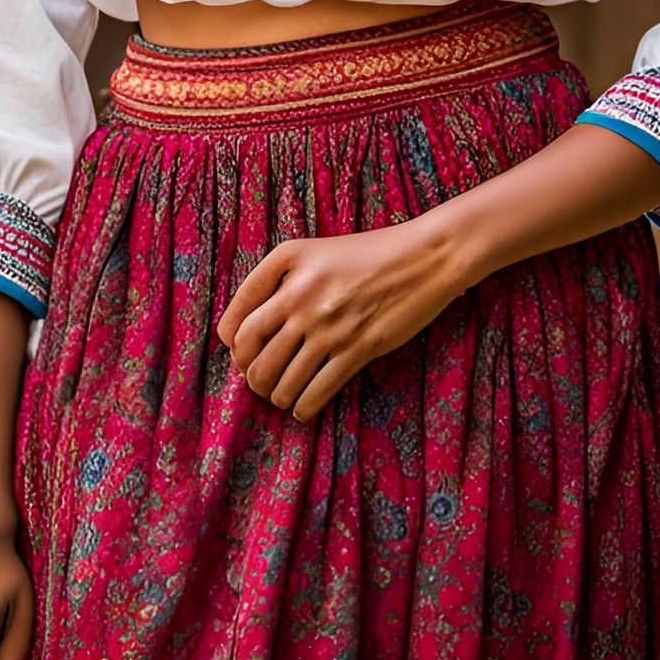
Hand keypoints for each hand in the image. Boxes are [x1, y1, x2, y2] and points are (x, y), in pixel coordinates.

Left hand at [216, 220, 464, 424]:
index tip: (241, 354)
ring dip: (277, 395)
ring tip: (283, 395)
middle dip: (251, 376)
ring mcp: (328, 324)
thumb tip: (250, 331)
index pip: (237, 318)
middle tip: (261, 381)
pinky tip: (304, 407)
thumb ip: (282, 281)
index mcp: (287, 262)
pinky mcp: (357, 348)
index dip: (233, 346)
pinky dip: (303, 407)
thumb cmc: (371, 253)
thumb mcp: (317, 252)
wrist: (425, 256)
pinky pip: (315, 392)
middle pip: (251, 354)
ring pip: (280, 379)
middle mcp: (300, 293)